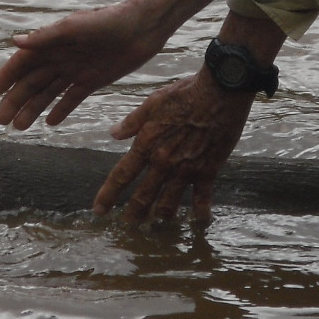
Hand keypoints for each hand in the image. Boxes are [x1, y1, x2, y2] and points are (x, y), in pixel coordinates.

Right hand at [0, 1, 169, 130]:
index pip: (23, 62)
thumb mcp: (74, 27)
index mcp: (52, 42)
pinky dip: (61, 110)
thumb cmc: (107, 21)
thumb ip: (45, 36)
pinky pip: (72, 99)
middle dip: (15, 101)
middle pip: (32, 82)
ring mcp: (75, 70)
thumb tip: (15, 41)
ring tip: (19, 128)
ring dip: (33, 110)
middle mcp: (60, 57)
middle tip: (1, 121)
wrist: (142, 28)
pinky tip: (50, 124)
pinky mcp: (92, 81)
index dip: (7, 76)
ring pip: (48, 94)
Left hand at [91, 70, 253, 225]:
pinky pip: (202, 197)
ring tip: (157, 224)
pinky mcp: (208, 170)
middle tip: (127, 226)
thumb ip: (132, 122)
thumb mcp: (152, 102)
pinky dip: (200, 211)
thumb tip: (113, 133)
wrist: (220, 93)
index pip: (121, 176)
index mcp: (147, 144)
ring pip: (169, 202)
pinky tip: (198, 221)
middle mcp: (164, 162)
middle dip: (133, 214)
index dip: (108, 196)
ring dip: (161, 216)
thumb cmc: (185, 93)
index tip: (99, 211)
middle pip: (143, 196)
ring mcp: (186, 169)